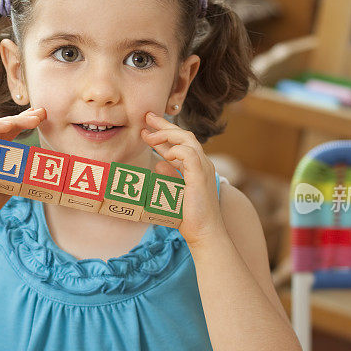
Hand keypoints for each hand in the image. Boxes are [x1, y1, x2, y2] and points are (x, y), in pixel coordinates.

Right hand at [0, 107, 45, 225]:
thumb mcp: (12, 180)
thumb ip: (21, 169)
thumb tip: (41, 166)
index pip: (9, 131)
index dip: (24, 122)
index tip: (42, 116)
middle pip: (4, 125)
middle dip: (24, 118)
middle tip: (42, 112)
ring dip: (15, 121)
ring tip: (33, 118)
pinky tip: (11, 124)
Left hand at [140, 112, 226, 246]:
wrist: (203, 232)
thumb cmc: (189, 216)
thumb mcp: (175, 192)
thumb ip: (169, 177)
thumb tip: (158, 164)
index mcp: (196, 167)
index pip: (180, 143)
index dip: (164, 134)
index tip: (147, 129)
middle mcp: (202, 164)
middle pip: (184, 135)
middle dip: (164, 125)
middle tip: (147, 117)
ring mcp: (203, 168)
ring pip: (187, 139)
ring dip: (166, 134)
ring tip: (149, 135)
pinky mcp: (200, 176)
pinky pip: (188, 154)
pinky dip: (176, 151)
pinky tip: (164, 156)